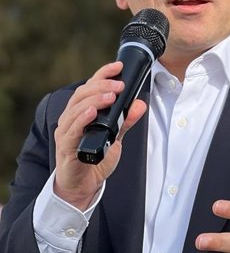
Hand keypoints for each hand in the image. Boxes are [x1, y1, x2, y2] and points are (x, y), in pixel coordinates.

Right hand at [54, 61, 147, 210]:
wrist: (83, 186)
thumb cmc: (94, 159)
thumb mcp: (115, 137)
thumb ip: (126, 121)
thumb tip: (140, 104)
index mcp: (81, 113)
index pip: (89, 87)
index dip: (102, 74)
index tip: (118, 66)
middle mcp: (71, 120)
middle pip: (81, 95)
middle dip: (101, 86)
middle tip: (119, 85)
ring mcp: (67, 134)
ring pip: (75, 110)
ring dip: (94, 100)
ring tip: (110, 96)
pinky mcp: (66, 149)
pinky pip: (71, 131)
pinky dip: (81, 120)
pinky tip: (91, 113)